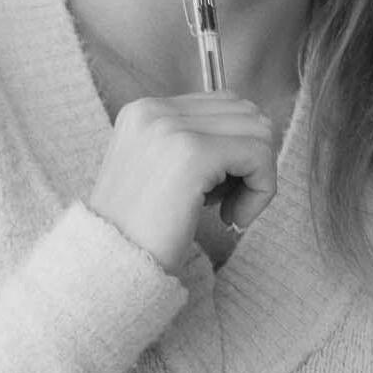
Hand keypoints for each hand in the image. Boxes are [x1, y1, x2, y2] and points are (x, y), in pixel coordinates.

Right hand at [87, 91, 277, 273]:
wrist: (112, 267)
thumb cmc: (141, 235)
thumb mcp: (162, 175)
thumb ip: (197, 148)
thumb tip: (257, 137)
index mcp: (144, 111)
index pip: (225, 105)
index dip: (238, 151)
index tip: (220, 195)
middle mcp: (154, 110)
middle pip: (247, 113)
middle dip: (252, 161)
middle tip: (229, 205)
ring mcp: (171, 127)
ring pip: (259, 132)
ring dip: (258, 178)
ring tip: (230, 212)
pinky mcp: (192, 153)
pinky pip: (259, 156)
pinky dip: (261, 192)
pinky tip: (234, 220)